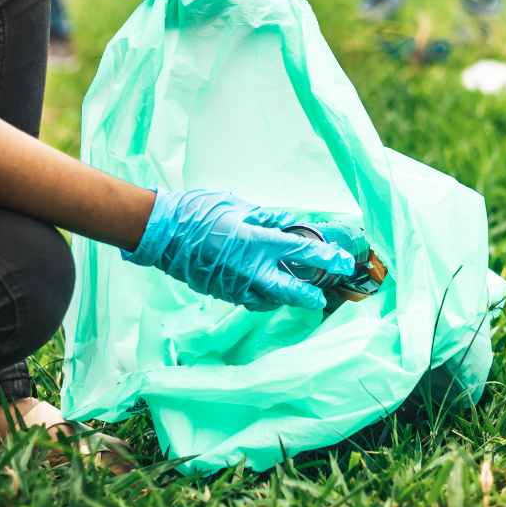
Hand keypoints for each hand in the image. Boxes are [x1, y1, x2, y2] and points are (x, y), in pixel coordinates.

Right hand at [122, 189, 354, 311]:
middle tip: (321, 298)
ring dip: (284, 295)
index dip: (328, 257)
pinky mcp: (222, 293)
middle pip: (291, 290)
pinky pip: (249, 299)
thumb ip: (266, 219)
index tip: (344, 262)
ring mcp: (235, 286)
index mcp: (257, 242)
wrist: (161, 232)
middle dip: (310, 296)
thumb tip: (289, 223)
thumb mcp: (236, 206)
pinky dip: (262, 294)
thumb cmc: (196, 213)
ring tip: (292, 287)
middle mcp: (249, 269)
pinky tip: (264, 286)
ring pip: (270, 299)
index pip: (302, 251)